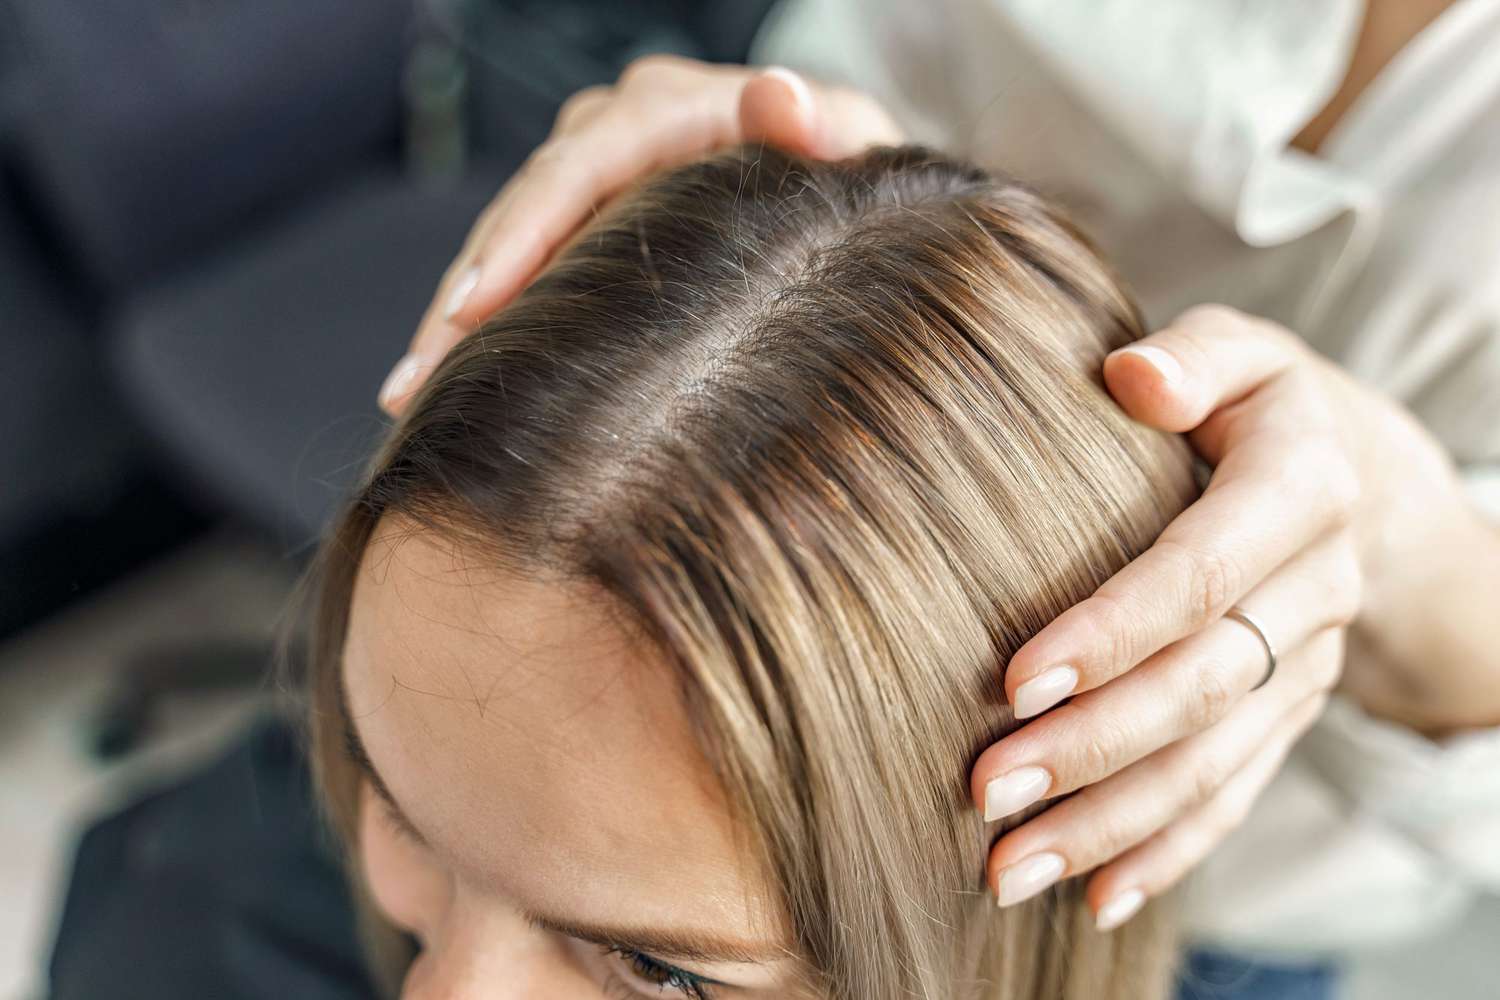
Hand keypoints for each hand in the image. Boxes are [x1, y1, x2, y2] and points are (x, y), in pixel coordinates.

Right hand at [378, 55, 901, 413]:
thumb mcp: (857, 153)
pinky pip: (520, 263)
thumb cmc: (857, 181)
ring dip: (455, 316)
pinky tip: (439, 380)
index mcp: (677, 106)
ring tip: (409, 392)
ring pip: (507, 238)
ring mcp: (596, 173)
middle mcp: (620, 128)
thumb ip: (822, 128)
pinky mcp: (585, 218)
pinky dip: (480, 321)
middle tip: (419, 376)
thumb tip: (776, 94)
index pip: (584, 162)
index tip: (475, 305)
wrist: (849, 197)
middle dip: (466, 294)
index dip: (525, 232)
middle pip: (524, 206)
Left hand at [967, 304, 1475, 930]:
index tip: (1018, 681)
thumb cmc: (1257, 401)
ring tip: (1011, 869)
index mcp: (1301, 486)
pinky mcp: (1291, 712)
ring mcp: (1309, 662)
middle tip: (985, 791)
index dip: (1113, 630)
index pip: (1200, 572)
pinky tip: (1096, 895)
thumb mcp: (1241, 349)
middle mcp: (1317, 587)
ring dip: (1111, 822)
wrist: (1359, 475)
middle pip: (1201, 687)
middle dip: (1091, 748)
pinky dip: (1167, 849)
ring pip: (1214, 761)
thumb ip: (1192, 356)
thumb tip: (1133, 376)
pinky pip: (1235, 792)